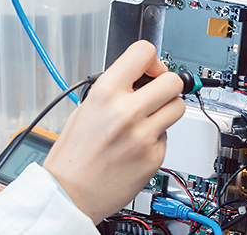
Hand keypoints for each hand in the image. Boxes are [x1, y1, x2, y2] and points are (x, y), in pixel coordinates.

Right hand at [43, 40, 184, 223]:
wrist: (69, 193)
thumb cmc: (71, 156)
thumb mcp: (84, 109)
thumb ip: (112, 91)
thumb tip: (138, 80)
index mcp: (105, 94)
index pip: (143, 52)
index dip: (152, 60)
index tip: (150, 69)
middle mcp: (127, 112)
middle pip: (172, 81)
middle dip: (166, 84)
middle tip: (155, 93)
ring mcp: (143, 136)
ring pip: (177, 108)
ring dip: (166, 110)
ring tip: (147, 119)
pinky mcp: (154, 157)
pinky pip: (167, 136)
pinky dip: (155, 138)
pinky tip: (136, 145)